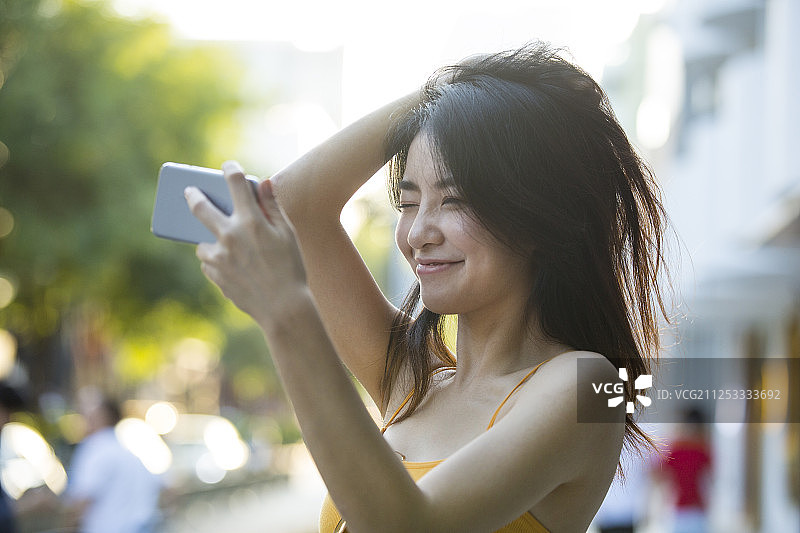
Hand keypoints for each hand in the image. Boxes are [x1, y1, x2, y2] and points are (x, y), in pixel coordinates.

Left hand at [184, 161, 306, 322]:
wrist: (283, 307)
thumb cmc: (291, 268)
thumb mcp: (287, 234)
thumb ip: (273, 206)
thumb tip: (263, 182)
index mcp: (251, 221)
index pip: (235, 183)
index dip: (230, 169)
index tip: (228, 166)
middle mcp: (230, 235)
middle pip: (200, 207)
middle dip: (193, 195)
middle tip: (189, 191)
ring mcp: (219, 257)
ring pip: (201, 241)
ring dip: (210, 240)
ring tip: (222, 245)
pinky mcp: (215, 275)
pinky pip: (208, 262)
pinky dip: (215, 261)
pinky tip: (230, 266)